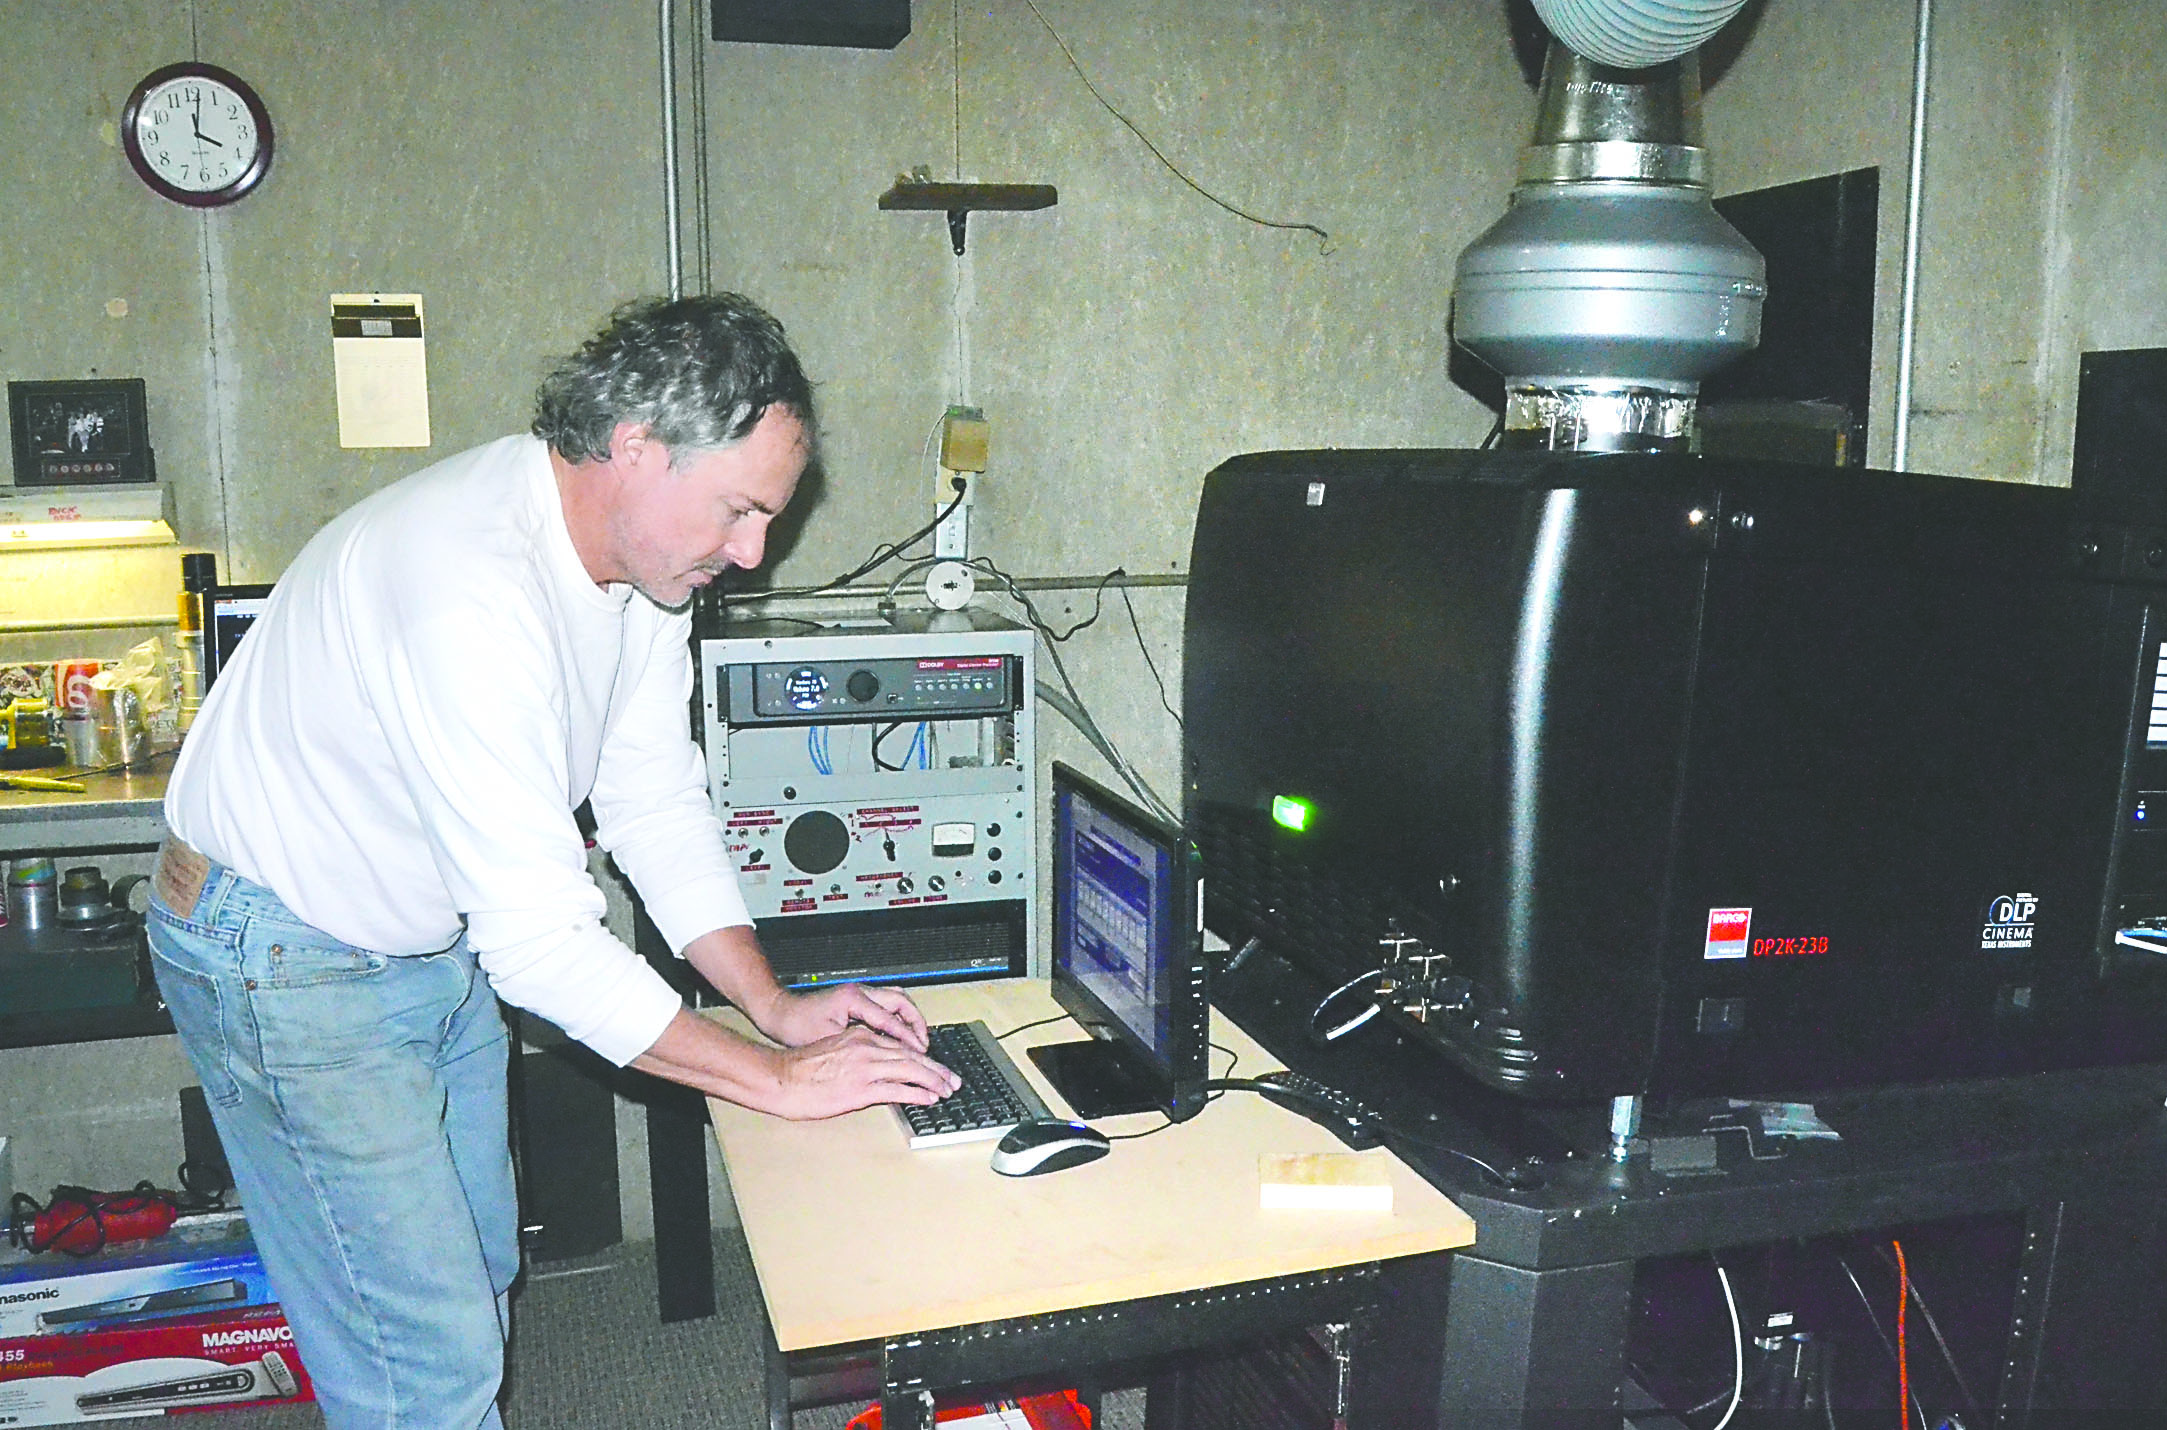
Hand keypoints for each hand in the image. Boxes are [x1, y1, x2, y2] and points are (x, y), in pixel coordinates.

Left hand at [753, 981, 932, 1052]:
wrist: (779, 1012)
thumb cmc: (796, 1027)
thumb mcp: (827, 1044)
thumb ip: (855, 1052)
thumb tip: (879, 1064)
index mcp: (853, 1000)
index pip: (891, 1019)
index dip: (908, 1039)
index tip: (921, 1053)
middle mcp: (860, 992)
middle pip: (902, 1002)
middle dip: (917, 1024)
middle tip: (925, 1046)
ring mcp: (859, 993)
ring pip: (897, 1000)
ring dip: (910, 1019)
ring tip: (919, 1040)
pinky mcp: (857, 998)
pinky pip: (887, 1004)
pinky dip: (898, 1018)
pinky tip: (901, 1035)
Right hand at [769, 1023, 959, 1118]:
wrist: (781, 1078)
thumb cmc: (802, 1069)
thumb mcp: (835, 1050)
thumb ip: (860, 1055)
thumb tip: (881, 1068)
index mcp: (860, 1037)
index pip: (901, 1046)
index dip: (924, 1058)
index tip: (937, 1068)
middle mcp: (866, 1048)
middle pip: (912, 1056)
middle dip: (936, 1069)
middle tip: (953, 1080)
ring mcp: (864, 1068)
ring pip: (910, 1070)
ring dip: (933, 1081)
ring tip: (946, 1090)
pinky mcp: (860, 1089)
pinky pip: (896, 1090)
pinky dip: (916, 1093)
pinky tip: (928, 1099)